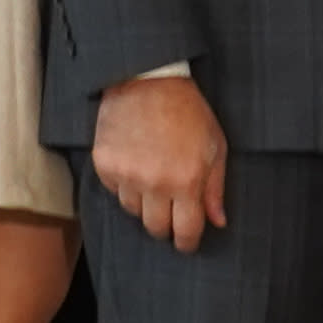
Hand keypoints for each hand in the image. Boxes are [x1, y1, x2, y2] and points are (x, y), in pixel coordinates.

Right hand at [91, 71, 229, 250]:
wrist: (148, 80)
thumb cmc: (188, 111)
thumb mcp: (214, 146)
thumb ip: (215, 188)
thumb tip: (218, 222)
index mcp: (186, 180)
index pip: (185, 231)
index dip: (187, 242)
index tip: (186, 242)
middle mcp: (154, 183)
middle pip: (155, 228)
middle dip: (165, 225)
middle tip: (171, 209)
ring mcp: (126, 174)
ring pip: (133, 211)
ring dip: (144, 202)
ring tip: (153, 175)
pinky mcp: (105, 165)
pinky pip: (114, 191)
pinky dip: (125, 184)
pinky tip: (135, 161)